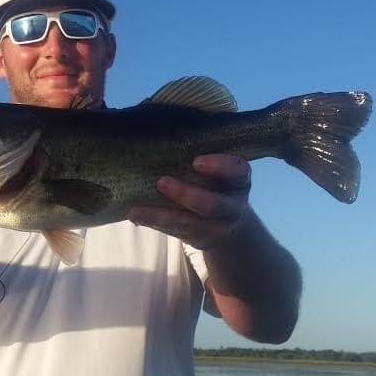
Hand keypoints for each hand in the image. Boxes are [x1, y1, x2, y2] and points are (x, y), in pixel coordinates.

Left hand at [128, 154, 251, 248]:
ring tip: (136, 210)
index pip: (236, 171)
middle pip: (212, 205)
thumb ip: (198, 157)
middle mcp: (233, 205)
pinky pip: (177, 233)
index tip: (196, 162)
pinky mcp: (201, 240)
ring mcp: (219, 227)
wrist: (227, 220)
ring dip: (161, 216)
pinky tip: (137, 215)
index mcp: (239, 179)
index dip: (218, 166)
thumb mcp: (216, 169)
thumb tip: (157, 135)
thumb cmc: (214, 183)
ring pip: (190, 224)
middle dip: (185, 194)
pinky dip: (155, 223)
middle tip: (160, 182)